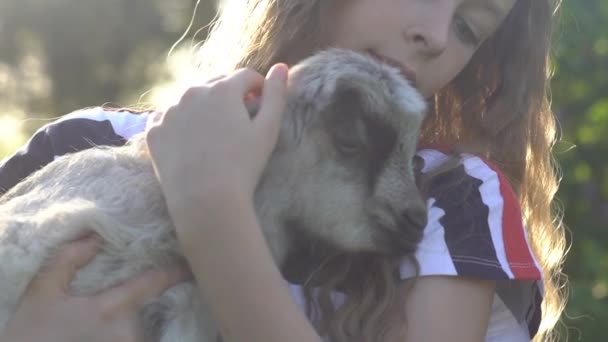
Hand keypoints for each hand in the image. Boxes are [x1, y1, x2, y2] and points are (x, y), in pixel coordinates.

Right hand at [1, 235, 190, 341]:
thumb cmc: (32, 335)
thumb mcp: (42, 292)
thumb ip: (68, 259)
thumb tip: (96, 236)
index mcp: (111, 309)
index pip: (154, 282)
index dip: (176, 270)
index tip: (191, 263)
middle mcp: (127, 334)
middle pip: (152, 309)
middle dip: (157, 300)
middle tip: (162, 284)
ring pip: (148, 331)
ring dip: (149, 322)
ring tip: (150, 308)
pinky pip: (144, 341)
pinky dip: (143, 334)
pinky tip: (144, 325)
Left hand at [145, 64, 288, 224]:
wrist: (205, 201)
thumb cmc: (243, 166)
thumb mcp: (268, 129)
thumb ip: (277, 94)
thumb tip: (281, 67)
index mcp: (222, 88)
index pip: (246, 77)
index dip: (258, 90)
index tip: (261, 110)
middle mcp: (192, 91)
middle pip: (217, 85)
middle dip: (231, 98)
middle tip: (239, 126)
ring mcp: (169, 111)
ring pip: (192, 100)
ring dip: (205, 110)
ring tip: (215, 138)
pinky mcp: (154, 131)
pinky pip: (169, 118)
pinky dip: (181, 124)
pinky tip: (192, 145)